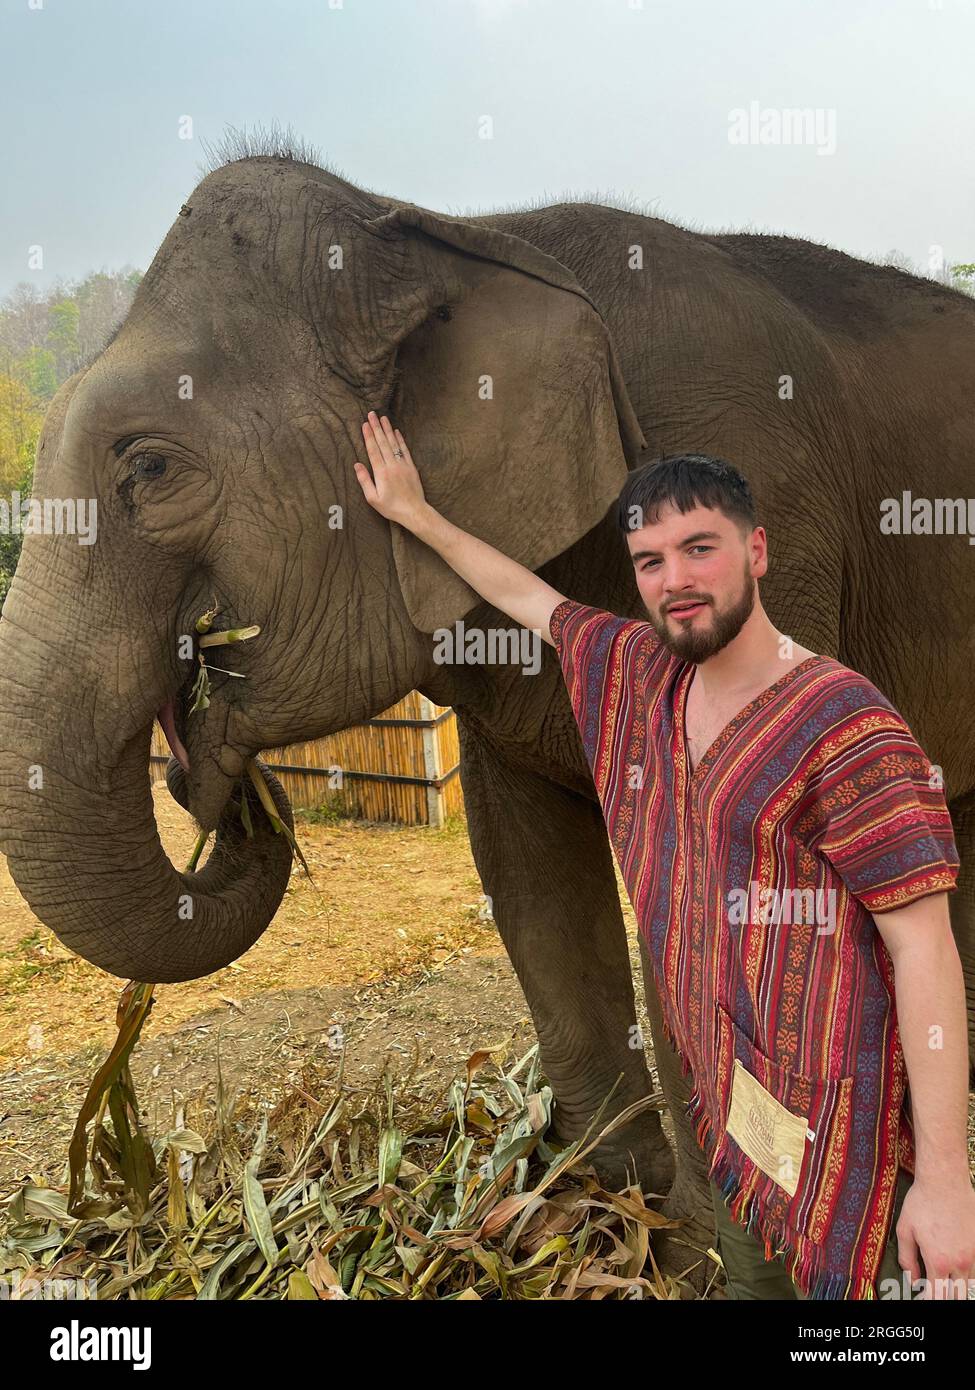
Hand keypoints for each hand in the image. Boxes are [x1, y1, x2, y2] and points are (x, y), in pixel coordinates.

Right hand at [353, 411, 427, 530]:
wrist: (414, 512)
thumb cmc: (392, 508)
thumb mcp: (373, 499)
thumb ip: (365, 481)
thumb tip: (357, 465)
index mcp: (381, 473)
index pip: (373, 450)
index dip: (368, 436)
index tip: (364, 424)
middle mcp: (392, 465)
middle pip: (382, 442)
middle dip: (376, 427)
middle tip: (372, 414)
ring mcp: (403, 465)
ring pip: (394, 443)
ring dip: (388, 429)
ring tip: (383, 417)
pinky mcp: (411, 467)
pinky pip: (405, 450)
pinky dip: (400, 439)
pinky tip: (396, 431)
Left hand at [895, 1175, 974, 1297]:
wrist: (945, 1181)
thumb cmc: (922, 1203)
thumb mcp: (905, 1230)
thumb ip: (907, 1259)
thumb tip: (912, 1279)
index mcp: (937, 1261)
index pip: (937, 1296)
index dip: (929, 1300)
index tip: (924, 1297)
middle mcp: (958, 1262)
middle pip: (957, 1295)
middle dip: (945, 1297)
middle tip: (935, 1289)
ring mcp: (972, 1254)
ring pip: (969, 1284)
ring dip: (958, 1286)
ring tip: (946, 1279)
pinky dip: (967, 1273)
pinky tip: (957, 1267)